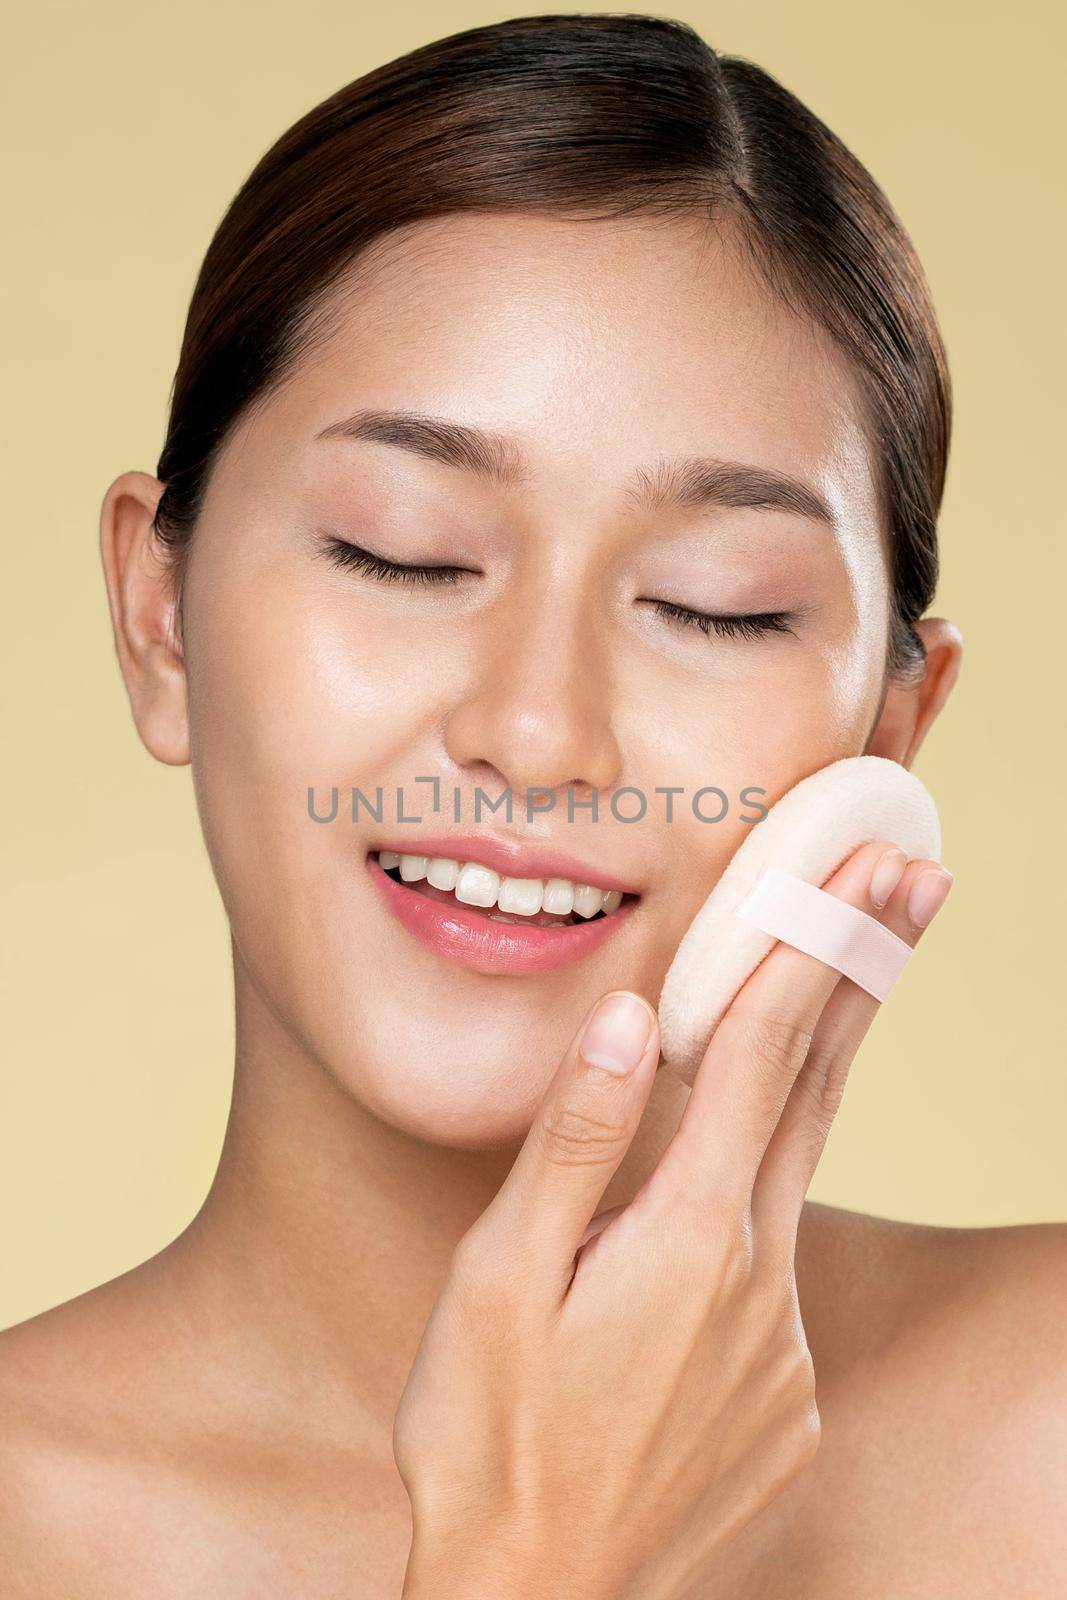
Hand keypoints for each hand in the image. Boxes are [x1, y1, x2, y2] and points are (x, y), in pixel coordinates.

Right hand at [393, 843, 952, 1599]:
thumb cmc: (486, 1439)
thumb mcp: (498, 1283)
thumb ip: (574, 1145)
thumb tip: (627, 1018)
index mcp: (688, 1238)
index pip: (761, 1056)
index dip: (813, 948)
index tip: (866, 866)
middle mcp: (759, 1283)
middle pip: (819, 1094)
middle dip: (866, 975)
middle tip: (917, 883)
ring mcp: (782, 1349)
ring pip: (801, 1175)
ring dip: (820, 1074)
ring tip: (837, 993)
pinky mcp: (786, 1403)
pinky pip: (778, 1274)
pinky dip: (764, 1206)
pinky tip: (716, 1220)